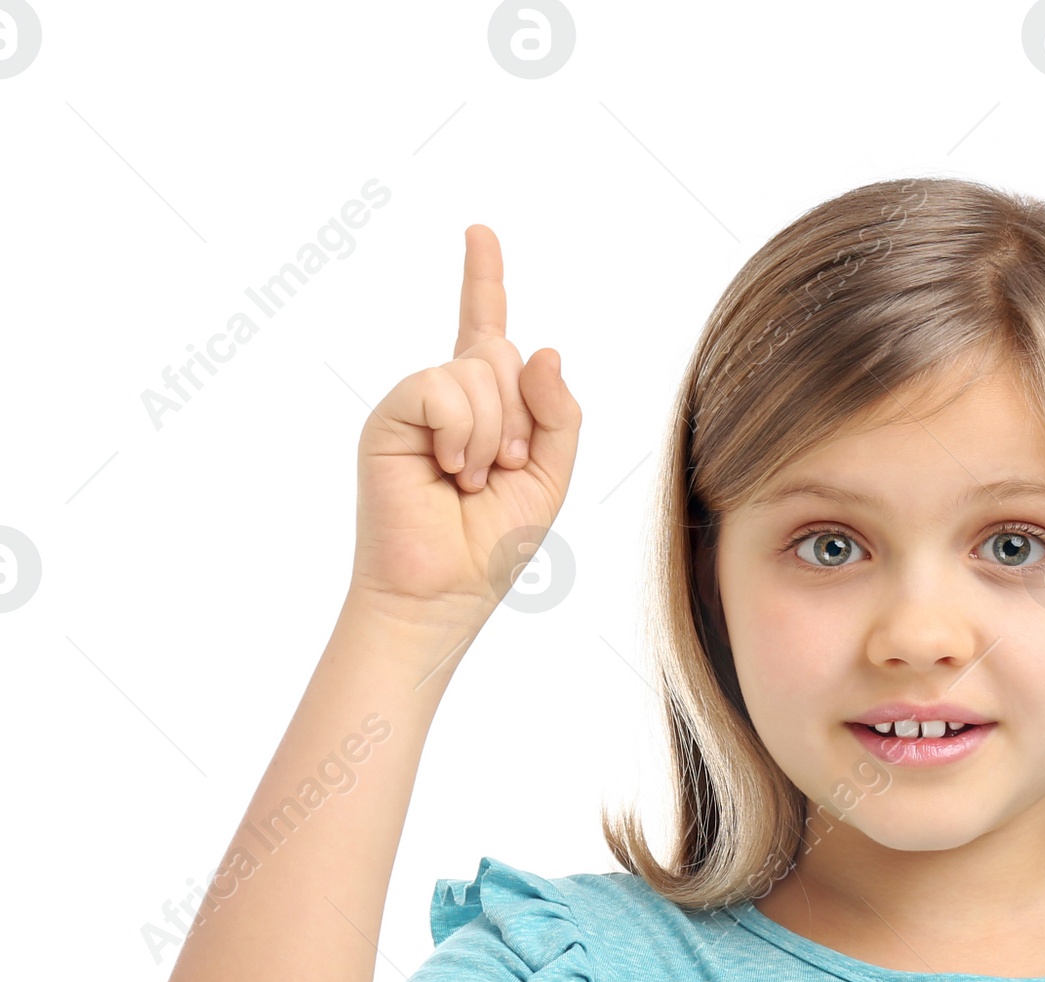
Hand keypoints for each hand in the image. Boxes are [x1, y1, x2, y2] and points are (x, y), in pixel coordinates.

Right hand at [350, 224, 581, 630]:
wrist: (443, 593)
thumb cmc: (491, 545)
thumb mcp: (550, 478)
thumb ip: (560, 416)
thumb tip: (543, 350)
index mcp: (484, 408)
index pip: (485, 329)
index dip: (484, 280)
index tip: (479, 231)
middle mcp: (445, 397)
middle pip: (501, 351)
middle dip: (522, 416)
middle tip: (504, 469)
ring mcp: (415, 404)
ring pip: (477, 370)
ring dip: (494, 434)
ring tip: (471, 479)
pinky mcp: (390, 416)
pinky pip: (442, 387)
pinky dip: (463, 432)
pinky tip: (450, 471)